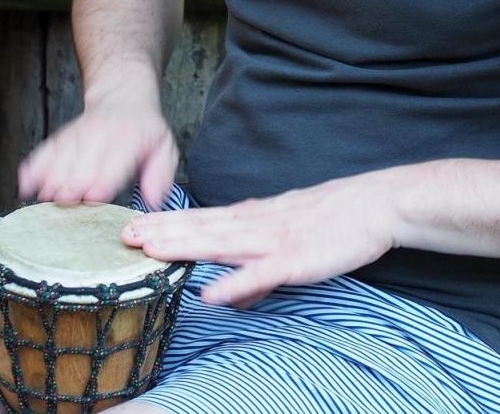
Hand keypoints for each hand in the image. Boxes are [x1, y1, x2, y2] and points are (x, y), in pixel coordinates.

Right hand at [17, 92, 178, 208]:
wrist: (122, 97)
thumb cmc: (144, 130)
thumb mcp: (164, 147)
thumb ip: (160, 175)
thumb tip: (153, 201)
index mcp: (129, 140)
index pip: (114, 162)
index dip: (102, 180)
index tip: (92, 196)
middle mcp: (100, 137)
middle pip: (82, 163)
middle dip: (73, 182)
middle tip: (64, 201)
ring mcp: (77, 136)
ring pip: (60, 158)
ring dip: (50, 178)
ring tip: (44, 198)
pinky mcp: (61, 138)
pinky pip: (45, 151)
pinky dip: (33, 167)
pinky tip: (26, 185)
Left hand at [121, 173, 398, 308]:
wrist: (376, 204)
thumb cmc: (335, 220)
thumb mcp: (289, 237)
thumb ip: (256, 266)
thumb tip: (228, 295)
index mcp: (256, 217)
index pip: (204, 219)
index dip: (167, 223)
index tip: (132, 225)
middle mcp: (259, 225)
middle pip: (203, 229)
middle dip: (163, 233)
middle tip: (123, 234)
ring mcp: (276, 241)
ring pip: (223, 245)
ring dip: (186, 247)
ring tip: (151, 251)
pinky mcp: (297, 261)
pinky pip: (262, 275)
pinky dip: (236, 283)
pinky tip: (211, 293)